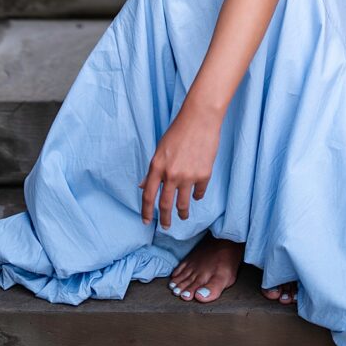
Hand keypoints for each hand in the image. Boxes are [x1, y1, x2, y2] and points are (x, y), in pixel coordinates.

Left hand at [139, 102, 222, 228]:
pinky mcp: (203, 175)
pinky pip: (199, 193)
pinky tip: (196, 195)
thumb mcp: (160, 150)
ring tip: (183, 216)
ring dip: (183, 213)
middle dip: (165, 220)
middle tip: (166, 227)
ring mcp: (188, 176)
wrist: (200, 119)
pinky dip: (197, 196)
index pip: (148, 196)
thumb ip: (153, 170)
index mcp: (156, 166)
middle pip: (166, 205)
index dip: (146, 211)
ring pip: (183, 204)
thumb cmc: (178, 131)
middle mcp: (171, 174)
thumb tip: (142, 186)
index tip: (147, 221)